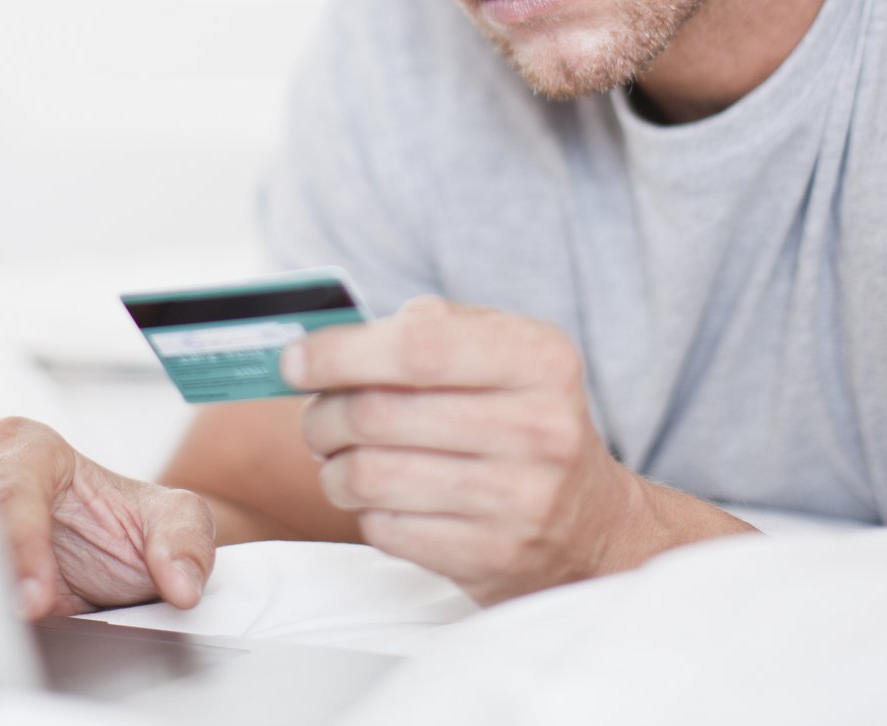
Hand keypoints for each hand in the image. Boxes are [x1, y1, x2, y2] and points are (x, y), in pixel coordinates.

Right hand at [0, 416, 216, 620]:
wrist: (117, 557)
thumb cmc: (128, 525)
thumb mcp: (174, 519)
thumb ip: (185, 541)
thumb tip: (181, 584)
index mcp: (28, 450)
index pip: (11, 493)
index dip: (20, 545)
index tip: (36, 599)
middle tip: (10, 616)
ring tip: (0, 632)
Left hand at [286, 297, 639, 604]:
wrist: (591, 525)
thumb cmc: (523, 421)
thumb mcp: (504, 354)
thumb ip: (430, 328)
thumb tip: (328, 338)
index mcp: (540, 358)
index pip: (418, 346)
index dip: (340, 353)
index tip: (295, 360)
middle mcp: (539, 427)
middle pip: (380, 414)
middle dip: (324, 415)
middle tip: (318, 418)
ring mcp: (520, 499)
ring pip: (371, 476)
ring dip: (336, 469)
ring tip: (344, 460)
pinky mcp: (492, 557)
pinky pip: (385, 529)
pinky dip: (366, 512)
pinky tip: (386, 499)